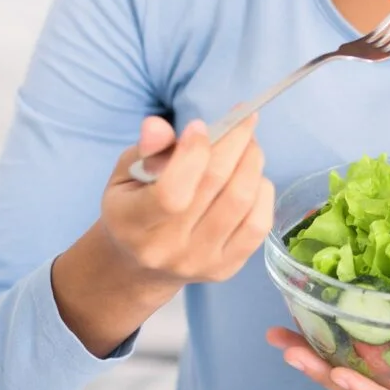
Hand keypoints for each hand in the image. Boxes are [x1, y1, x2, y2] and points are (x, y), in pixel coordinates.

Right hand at [101, 112, 274, 285]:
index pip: (172, 190)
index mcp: (133, 222)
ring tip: (249, 145)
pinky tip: (254, 177)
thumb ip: (146, 150)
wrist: (141, 266)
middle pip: (214, 185)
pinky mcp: (227, 268)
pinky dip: (263, 191)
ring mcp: (201, 261)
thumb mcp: (127, 174)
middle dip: (235, 142)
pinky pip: (259, 223)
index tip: (200, 126)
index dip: (193, 152)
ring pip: (241, 200)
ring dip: (252, 162)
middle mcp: (168, 247)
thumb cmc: (134, 208)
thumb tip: (158, 125)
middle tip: (243, 121)